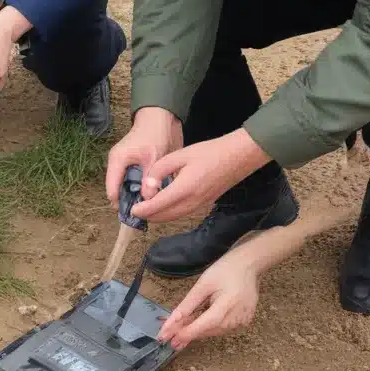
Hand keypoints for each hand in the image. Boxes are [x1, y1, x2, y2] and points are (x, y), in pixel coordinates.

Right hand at [105, 107, 182, 204]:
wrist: (161, 118)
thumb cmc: (156, 134)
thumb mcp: (154, 159)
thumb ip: (148, 180)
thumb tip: (146, 201)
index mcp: (117, 161)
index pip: (112, 191)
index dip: (122, 205)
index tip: (136, 215)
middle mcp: (116, 164)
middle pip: (117, 191)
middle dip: (129, 202)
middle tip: (145, 213)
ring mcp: (122, 164)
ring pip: (124, 188)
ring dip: (134, 196)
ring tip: (149, 206)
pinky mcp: (130, 165)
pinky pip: (130, 182)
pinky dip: (138, 189)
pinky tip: (150, 195)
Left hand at [132, 130, 270, 223]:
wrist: (237, 158)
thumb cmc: (209, 152)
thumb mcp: (180, 155)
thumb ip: (160, 170)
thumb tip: (147, 187)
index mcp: (184, 189)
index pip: (157, 206)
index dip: (142, 210)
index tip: (131, 209)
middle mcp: (191, 203)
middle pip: (163, 217)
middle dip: (147, 215)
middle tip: (135, 208)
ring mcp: (198, 206)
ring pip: (172, 218)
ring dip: (158, 215)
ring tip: (145, 207)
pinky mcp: (203, 205)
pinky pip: (181, 214)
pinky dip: (168, 213)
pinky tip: (162, 203)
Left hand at [157, 244, 260, 348]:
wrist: (249, 264)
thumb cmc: (225, 270)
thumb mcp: (203, 284)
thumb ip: (187, 304)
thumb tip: (172, 321)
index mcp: (227, 306)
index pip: (202, 326)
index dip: (184, 333)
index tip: (167, 338)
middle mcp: (237, 319)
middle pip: (208, 330)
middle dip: (187, 332)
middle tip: (168, 335)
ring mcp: (242, 322)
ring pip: (215, 331)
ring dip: (198, 330)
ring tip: (181, 329)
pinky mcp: (244, 321)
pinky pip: (223, 327)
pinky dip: (210, 326)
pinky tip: (200, 321)